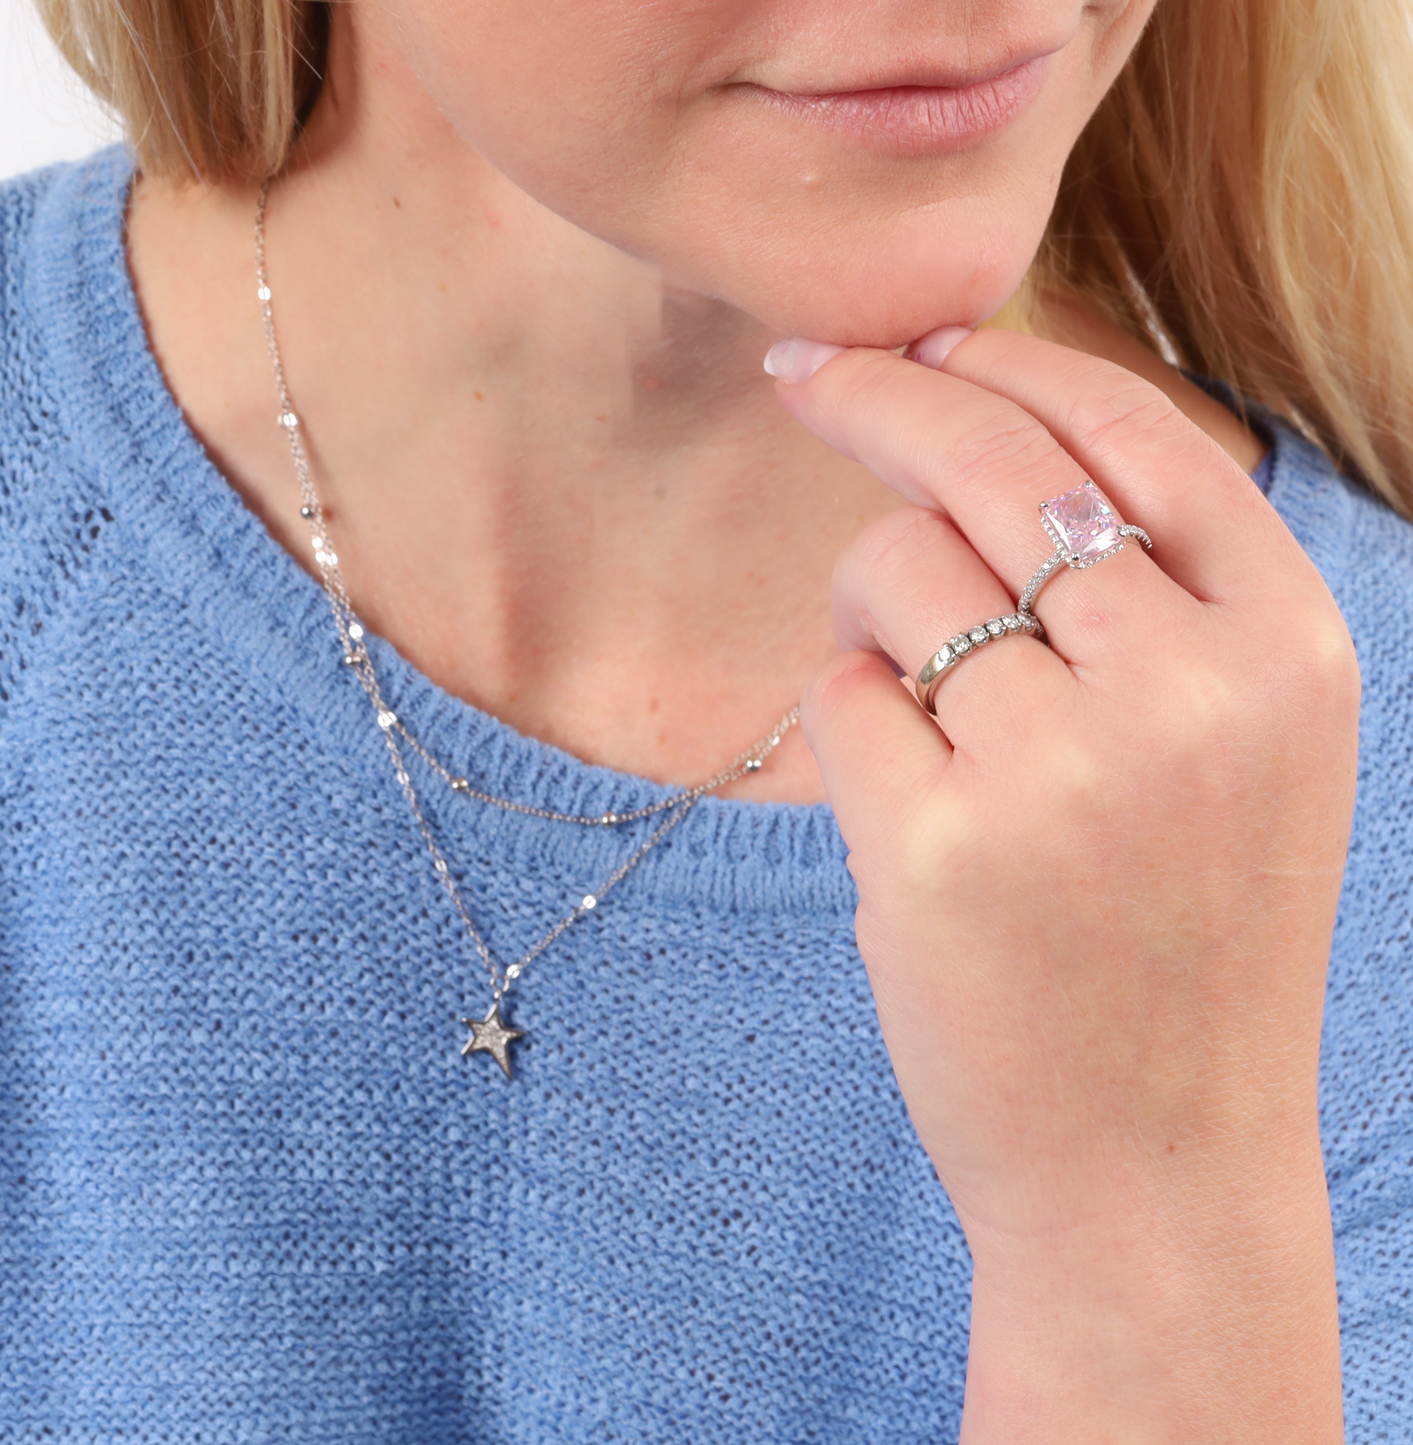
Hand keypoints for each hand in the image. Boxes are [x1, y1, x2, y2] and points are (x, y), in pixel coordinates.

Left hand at [772, 329, 1356, 1442]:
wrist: (1151, 1163)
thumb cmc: (1177, 941)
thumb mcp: (1235, 749)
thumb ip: (1152, 596)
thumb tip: (984, 422)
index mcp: (1288, 649)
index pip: (1136, 431)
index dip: (1013, 364)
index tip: (923, 338)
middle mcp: (1190, 691)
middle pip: (996, 465)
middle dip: (879, 395)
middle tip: (802, 371)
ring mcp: (1062, 769)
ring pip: (898, 570)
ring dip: (871, 605)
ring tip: (921, 709)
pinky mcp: (935, 845)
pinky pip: (840, 691)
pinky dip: (846, 713)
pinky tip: (902, 797)